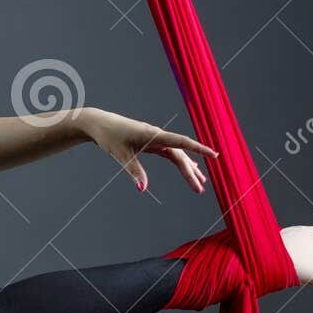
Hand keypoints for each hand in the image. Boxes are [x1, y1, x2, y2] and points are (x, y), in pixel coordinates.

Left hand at [83, 107, 217, 194]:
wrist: (98, 123)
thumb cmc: (109, 135)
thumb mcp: (121, 154)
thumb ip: (134, 171)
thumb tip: (142, 188)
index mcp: (154, 135)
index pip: (182, 142)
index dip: (199, 149)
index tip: (214, 155)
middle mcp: (157, 136)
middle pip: (180, 155)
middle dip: (190, 172)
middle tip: (200, 190)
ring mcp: (154, 139)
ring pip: (176, 154)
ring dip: (188, 168)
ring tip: (200, 183)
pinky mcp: (149, 142)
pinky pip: (169, 153)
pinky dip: (179, 162)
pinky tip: (189, 168)